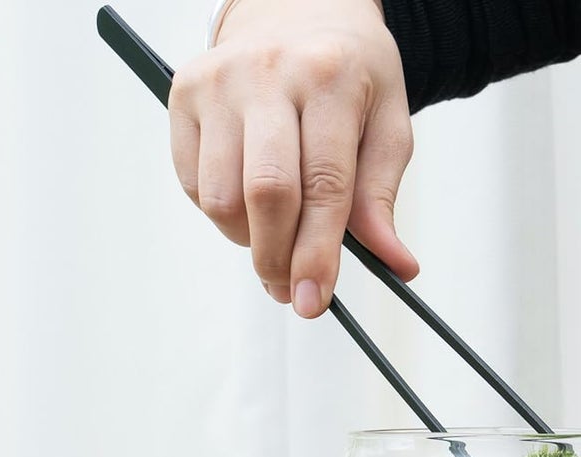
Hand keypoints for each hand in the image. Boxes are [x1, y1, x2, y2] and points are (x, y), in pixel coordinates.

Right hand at [169, 0, 418, 316]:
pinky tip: (249, 206)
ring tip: (276, 241)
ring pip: (221, 197)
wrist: (296, 5)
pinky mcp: (183, 92)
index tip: (316, 302)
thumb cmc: (350, 76)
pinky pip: (193, 184)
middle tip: (292, 292)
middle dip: (279, 258)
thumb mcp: (387, 126)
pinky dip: (222, 215)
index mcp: (329, 79)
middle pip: (265, 194)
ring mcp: (217, 81)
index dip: (317, 254)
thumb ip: (383, 198)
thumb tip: (398, 267)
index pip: (323, 186)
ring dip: (248, 241)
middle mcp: (266, 74)